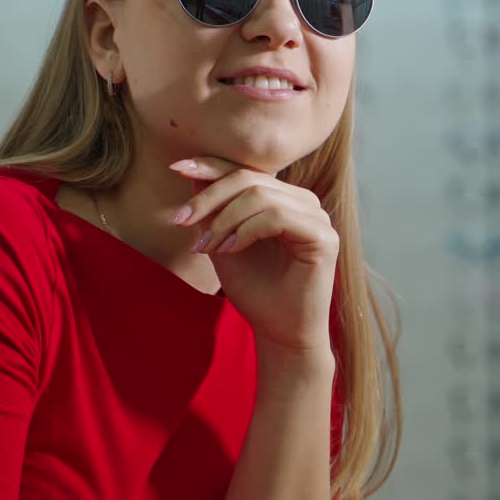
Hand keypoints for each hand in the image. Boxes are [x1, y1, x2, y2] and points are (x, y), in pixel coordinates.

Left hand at [168, 157, 337, 355]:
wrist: (280, 333)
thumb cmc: (255, 290)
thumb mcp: (223, 243)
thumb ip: (212, 211)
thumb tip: (190, 172)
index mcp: (284, 198)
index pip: (245, 170)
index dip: (212, 166)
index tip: (176, 169)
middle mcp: (304, 201)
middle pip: (249, 178)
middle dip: (209, 198)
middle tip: (181, 221)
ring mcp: (317, 217)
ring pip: (261, 196)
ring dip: (224, 220)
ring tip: (208, 247)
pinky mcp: (323, 237)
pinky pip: (277, 217)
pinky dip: (246, 230)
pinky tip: (231, 250)